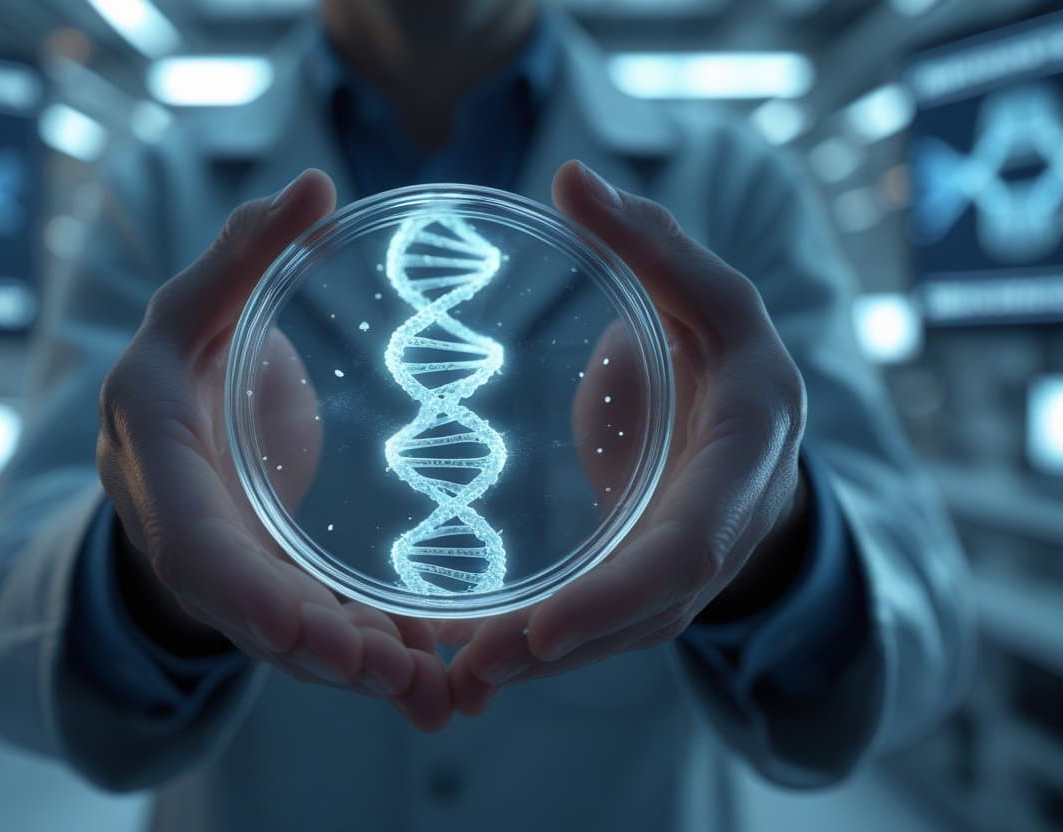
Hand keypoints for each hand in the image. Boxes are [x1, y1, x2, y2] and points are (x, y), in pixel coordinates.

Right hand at [96, 170, 451, 730]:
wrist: (164, 432)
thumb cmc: (179, 363)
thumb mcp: (196, 304)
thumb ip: (246, 253)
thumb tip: (315, 186)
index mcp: (162, 459)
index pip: (193, 546)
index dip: (244, 593)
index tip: (306, 631)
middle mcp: (191, 529)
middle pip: (251, 613)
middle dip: (323, 651)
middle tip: (405, 676)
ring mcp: (233, 565)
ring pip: (293, 638)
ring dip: (363, 669)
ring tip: (439, 690)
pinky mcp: (274, 581)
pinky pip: (320, 627)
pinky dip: (374, 653)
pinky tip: (438, 673)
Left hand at [447, 160, 808, 711]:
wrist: (758, 420)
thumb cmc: (729, 350)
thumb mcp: (706, 289)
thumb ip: (648, 242)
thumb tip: (569, 178)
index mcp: (748, 452)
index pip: (691, 545)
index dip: (622, 595)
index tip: (542, 630)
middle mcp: (723, 525)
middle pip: (647, 611)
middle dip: (562, 646)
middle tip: (470, 668)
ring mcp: (690, 563)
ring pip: (620, 633)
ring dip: (541, 660)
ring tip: (453, 675)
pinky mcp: (654, 580)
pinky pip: (602, 623)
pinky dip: (542, 644)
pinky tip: (469, 654)